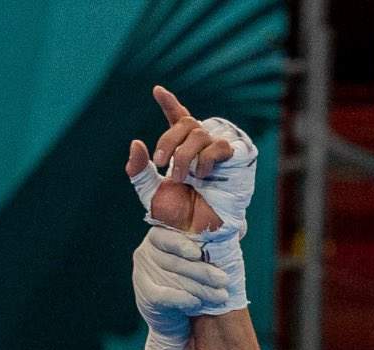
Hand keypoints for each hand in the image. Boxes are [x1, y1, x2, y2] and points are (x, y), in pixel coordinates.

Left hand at [127, 86, 228, 233]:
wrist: (198, 234)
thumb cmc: (179, 216)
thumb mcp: (151, 193)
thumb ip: (140, 170)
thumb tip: (136, 142)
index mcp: (183, 150)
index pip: (178, 119)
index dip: (169, 103)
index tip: (157, 90)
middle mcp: (202, 147)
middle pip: (187, 123)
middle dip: (169, 140)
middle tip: (160, 162)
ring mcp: (220, 152)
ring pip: (200, 133)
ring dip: (185, 155)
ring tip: (181, 178)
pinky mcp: (237, 159)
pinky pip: (220, 145)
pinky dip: (206, 158)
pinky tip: (201, 174)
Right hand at [134, 228, 228, 349]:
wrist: (174, 318)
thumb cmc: (191, 281)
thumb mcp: (200, 258)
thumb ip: (215, 240)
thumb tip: (241, 227)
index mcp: (159, 236)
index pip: (165, 235)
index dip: (181, 243)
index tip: (198, 253)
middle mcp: (146, 253)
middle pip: (176, 261)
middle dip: (203, 272)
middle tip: (224, 280)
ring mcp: (142, 274)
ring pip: (174, 279)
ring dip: (200, 289)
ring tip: (221, 295)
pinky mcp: (145, 296)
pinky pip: (164, 296)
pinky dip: (182, 299)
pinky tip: (197, 303)